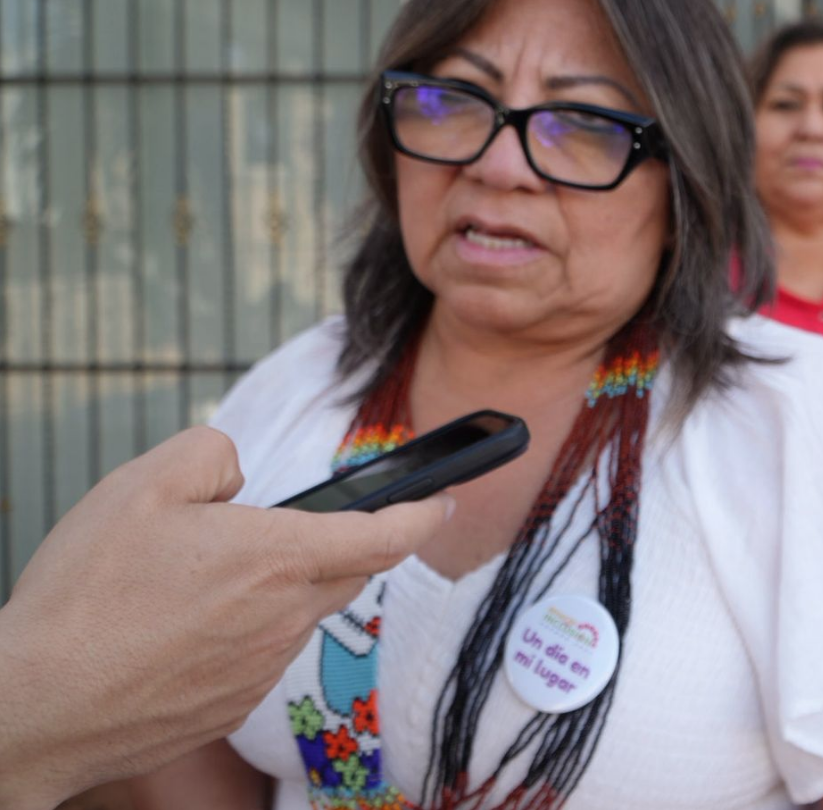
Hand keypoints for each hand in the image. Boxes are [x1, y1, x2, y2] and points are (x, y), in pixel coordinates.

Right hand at [0, 427, 452, 809]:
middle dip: (336, 546)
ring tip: (196, 584)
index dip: (420, 515)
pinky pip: (260, 654)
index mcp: (276, 558)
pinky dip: (241, 631)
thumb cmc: (87, 594)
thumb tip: (239, 479)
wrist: (37, 706)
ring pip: (297, 613)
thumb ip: (213, 455)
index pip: (381, 535)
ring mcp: (261, 669)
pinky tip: (180, 628)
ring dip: (274, 590)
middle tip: (280, 532)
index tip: (442, 503)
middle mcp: (283, 617)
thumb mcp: (144, 484)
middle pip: (343, 573)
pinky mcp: (232, 705)